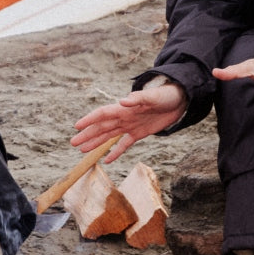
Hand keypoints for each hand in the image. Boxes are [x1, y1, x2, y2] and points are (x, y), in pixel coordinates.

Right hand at [70, 81, 188, 161]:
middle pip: (102, 127)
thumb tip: (122, 101)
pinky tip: (106, 160)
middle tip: (73, 143)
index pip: (103, 114)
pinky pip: (124, 144)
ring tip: (82, 150)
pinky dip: (115, 152)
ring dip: (96, 143)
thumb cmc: (166, 95)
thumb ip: (137, 99)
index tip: (77, 126)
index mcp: (124, 108)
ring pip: (109, 136)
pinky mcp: (139, 133)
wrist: (180, 100)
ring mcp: (130, 126)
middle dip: (88, 135)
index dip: (89, 120)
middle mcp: (124, 117)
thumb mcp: (153, 96)